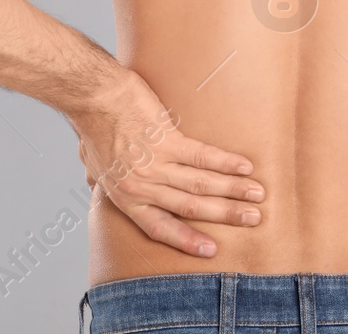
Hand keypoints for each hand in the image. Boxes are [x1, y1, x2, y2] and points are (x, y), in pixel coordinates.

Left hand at [69, 70, 263, 257]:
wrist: (94, 97)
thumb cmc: (92, 125)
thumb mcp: (90, 162)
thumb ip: (99, 178)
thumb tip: (93, 183)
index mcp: (127, 196)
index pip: (160, 228)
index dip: (185, 240)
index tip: (210, 250)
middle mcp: (144, 186)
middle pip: (191, 207)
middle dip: (225, 215)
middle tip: (253, 219)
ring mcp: (156, 164)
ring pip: (202, 184)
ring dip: (233, 191)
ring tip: (257, 195)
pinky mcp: (166, 140)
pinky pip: (202, 156)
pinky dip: (226, 163)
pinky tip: (244, 167)